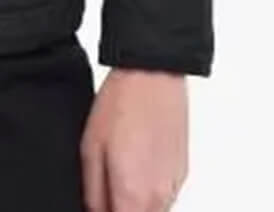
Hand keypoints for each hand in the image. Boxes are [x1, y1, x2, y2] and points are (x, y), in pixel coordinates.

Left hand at [79, 66, 188, 211]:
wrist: (154, 74)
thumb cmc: (121, 104)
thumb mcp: (90, 149)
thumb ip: (93, 194)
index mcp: (133, 197)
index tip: (98, 203)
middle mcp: (159, 200)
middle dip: (120, 209)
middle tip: (107, 186)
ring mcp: (174, 187)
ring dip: (135, 204)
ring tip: (120, 171)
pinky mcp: (183, 174)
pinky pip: (164, 197)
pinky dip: (149, 191)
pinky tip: (137, 163)